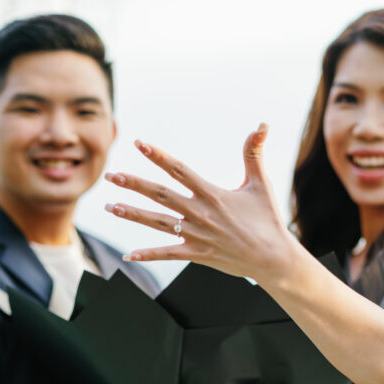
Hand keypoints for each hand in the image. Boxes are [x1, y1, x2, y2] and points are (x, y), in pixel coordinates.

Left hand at [104, 124, 297, 285]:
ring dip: (132, 213)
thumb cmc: (267, 220)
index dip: (158, 156)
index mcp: (212, 193)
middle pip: (160, 194)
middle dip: (133, 184)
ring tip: (110, 206)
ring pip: (157, 222)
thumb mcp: (261, 183)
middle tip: (110, 175)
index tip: (139, 144)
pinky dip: (147, 255)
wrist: (273, 259)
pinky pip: (167, 254)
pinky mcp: (197, 255)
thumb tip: (261, 125)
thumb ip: (254, 153)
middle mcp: (200, 213)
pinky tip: (127, 256)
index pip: (179, 170)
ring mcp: (196, 235)